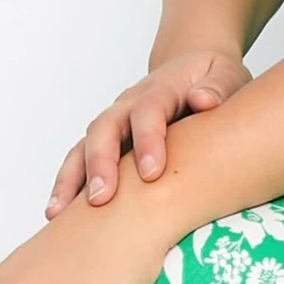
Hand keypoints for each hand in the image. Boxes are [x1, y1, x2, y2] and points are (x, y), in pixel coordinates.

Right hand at [45, 47, 251, 215]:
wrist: (192, 67)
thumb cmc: (213, 79)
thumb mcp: (225, 76)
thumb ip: (217, 88)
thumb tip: (203, 101)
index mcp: (160, 89)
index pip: (149, 110)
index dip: (147, 140)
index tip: (152, 174)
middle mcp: (128, 105)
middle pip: (105, 128)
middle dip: (100, 163)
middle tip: (102, 199)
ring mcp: (114, 123)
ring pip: (83, 146)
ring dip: (71, 179)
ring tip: (59, 214)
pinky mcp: (107, 142)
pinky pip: (79, 161)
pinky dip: (67, 186)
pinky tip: (58, 216)